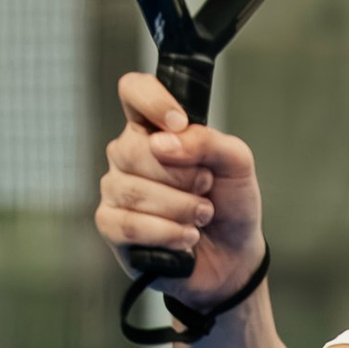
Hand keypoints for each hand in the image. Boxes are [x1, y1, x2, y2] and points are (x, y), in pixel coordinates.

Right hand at [97, 71, 264, 307]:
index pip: (134, 91)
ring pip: (135, 191)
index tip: (179, 123)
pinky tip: (185, 238)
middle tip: (206, 189)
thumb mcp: (237, 164)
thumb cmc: (230, 204)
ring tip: (201, 216)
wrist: (233, 256)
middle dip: (183, 176)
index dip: (152, 101)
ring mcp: (116, 189)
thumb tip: (164, 142)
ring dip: (181, 208)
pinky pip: (129, 225)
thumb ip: (208, 141)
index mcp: (154, 128)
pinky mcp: (112, 225)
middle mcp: (128, 154)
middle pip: (135, 149)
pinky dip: (166, 234)